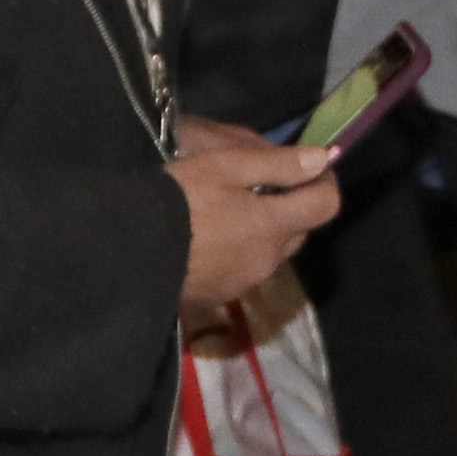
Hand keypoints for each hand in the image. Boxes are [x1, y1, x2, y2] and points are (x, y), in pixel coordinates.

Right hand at [169, 115, 341, 316]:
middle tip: (263, 184)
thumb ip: (277, 164)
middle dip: (292, 206)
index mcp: (275, 225)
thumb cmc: (179, 199)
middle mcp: (268, 259)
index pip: (326, 205)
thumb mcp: (225, 167)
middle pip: (299, 230)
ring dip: (264, 232)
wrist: (130, 250)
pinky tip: (210, 239)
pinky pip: (243, 269)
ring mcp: (244, 282)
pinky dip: (238, 251)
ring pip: (270, 252)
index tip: (310, 167)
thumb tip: (322, 159)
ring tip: (231, 210)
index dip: (324, 182)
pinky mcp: (218, 295)